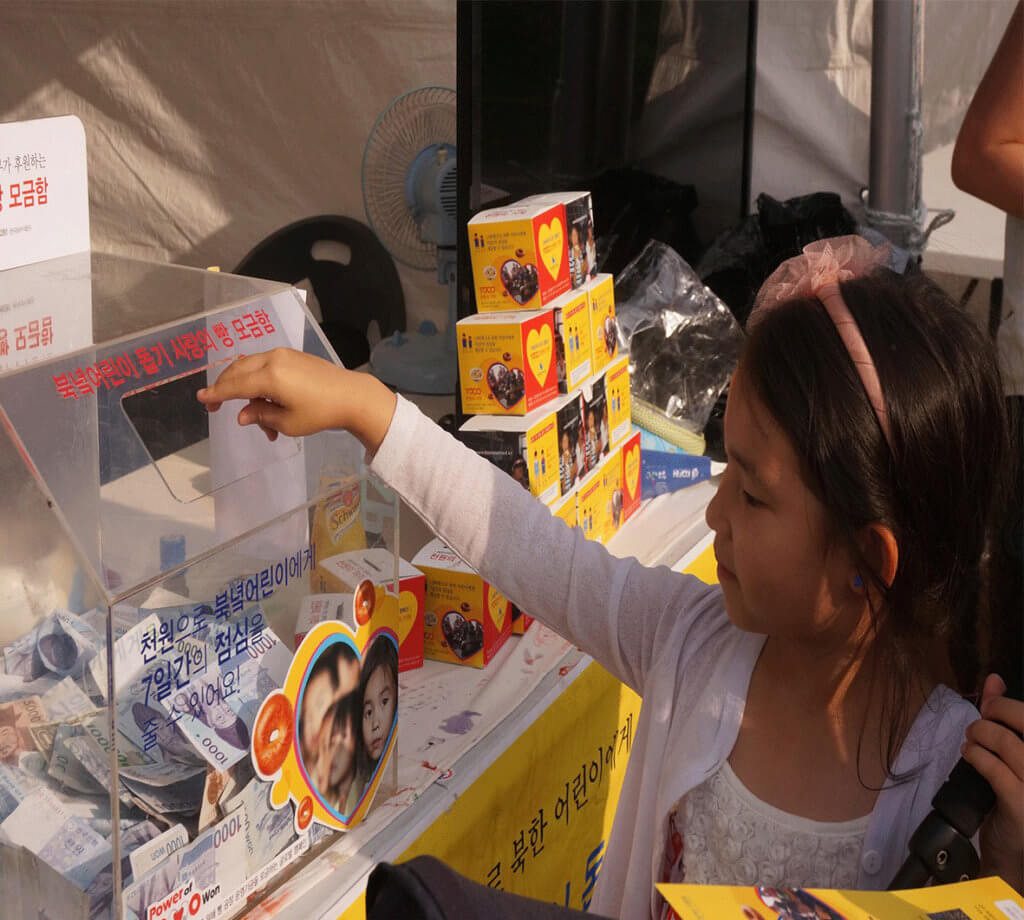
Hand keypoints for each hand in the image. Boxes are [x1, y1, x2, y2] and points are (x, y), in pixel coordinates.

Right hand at [196, 348, 396, 452]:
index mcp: (269, 377)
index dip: (216, 394)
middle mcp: (273, 359)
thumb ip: (260, 416)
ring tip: (254, 415)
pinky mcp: (293, 356)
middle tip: (215, 406)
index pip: (234, 386)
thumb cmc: (320, 413)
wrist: (352, 396)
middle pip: (237, 371)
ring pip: (250, 366)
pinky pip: (265, 365)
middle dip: (224, 388)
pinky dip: (259, 381)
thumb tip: (242, 415)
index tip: (201, 399)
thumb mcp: (287, 423)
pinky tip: (265, 401)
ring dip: (244, 388)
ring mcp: (283, 355)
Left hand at [963, 673, 1023, 890]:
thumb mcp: (1014, 755)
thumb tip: (993, 678)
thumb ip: (1007, 718)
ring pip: (1012, 746)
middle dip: (1000, 711)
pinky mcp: (1023, 807)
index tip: (992, 703)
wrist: (1016, 852)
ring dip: (984, 735)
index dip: (1011, 704)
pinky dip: (978, 757)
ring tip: (972, 738)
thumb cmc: (1016, 797)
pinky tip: (969, 755)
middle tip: (982, 716)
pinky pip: (998, 772)